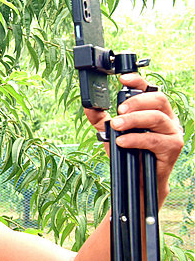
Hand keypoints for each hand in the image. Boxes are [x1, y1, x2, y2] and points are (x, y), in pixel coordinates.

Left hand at [84, 72, 183, 197]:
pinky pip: (154, 139)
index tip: (123, 79)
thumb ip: (101, 119)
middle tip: (119, 110)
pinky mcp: (173, 147)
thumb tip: (88, 106)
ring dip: (134, 119)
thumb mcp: (112, 133)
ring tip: (117, 125)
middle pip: (157, 99)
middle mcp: (167, 118)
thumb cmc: (129, 153)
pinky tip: (122, 141)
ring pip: (156, 117)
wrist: (138, 181)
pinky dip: (136, 139)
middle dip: (136, 102)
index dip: (138, 81)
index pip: (150, 90)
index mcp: (155, 110)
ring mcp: (172, 132)